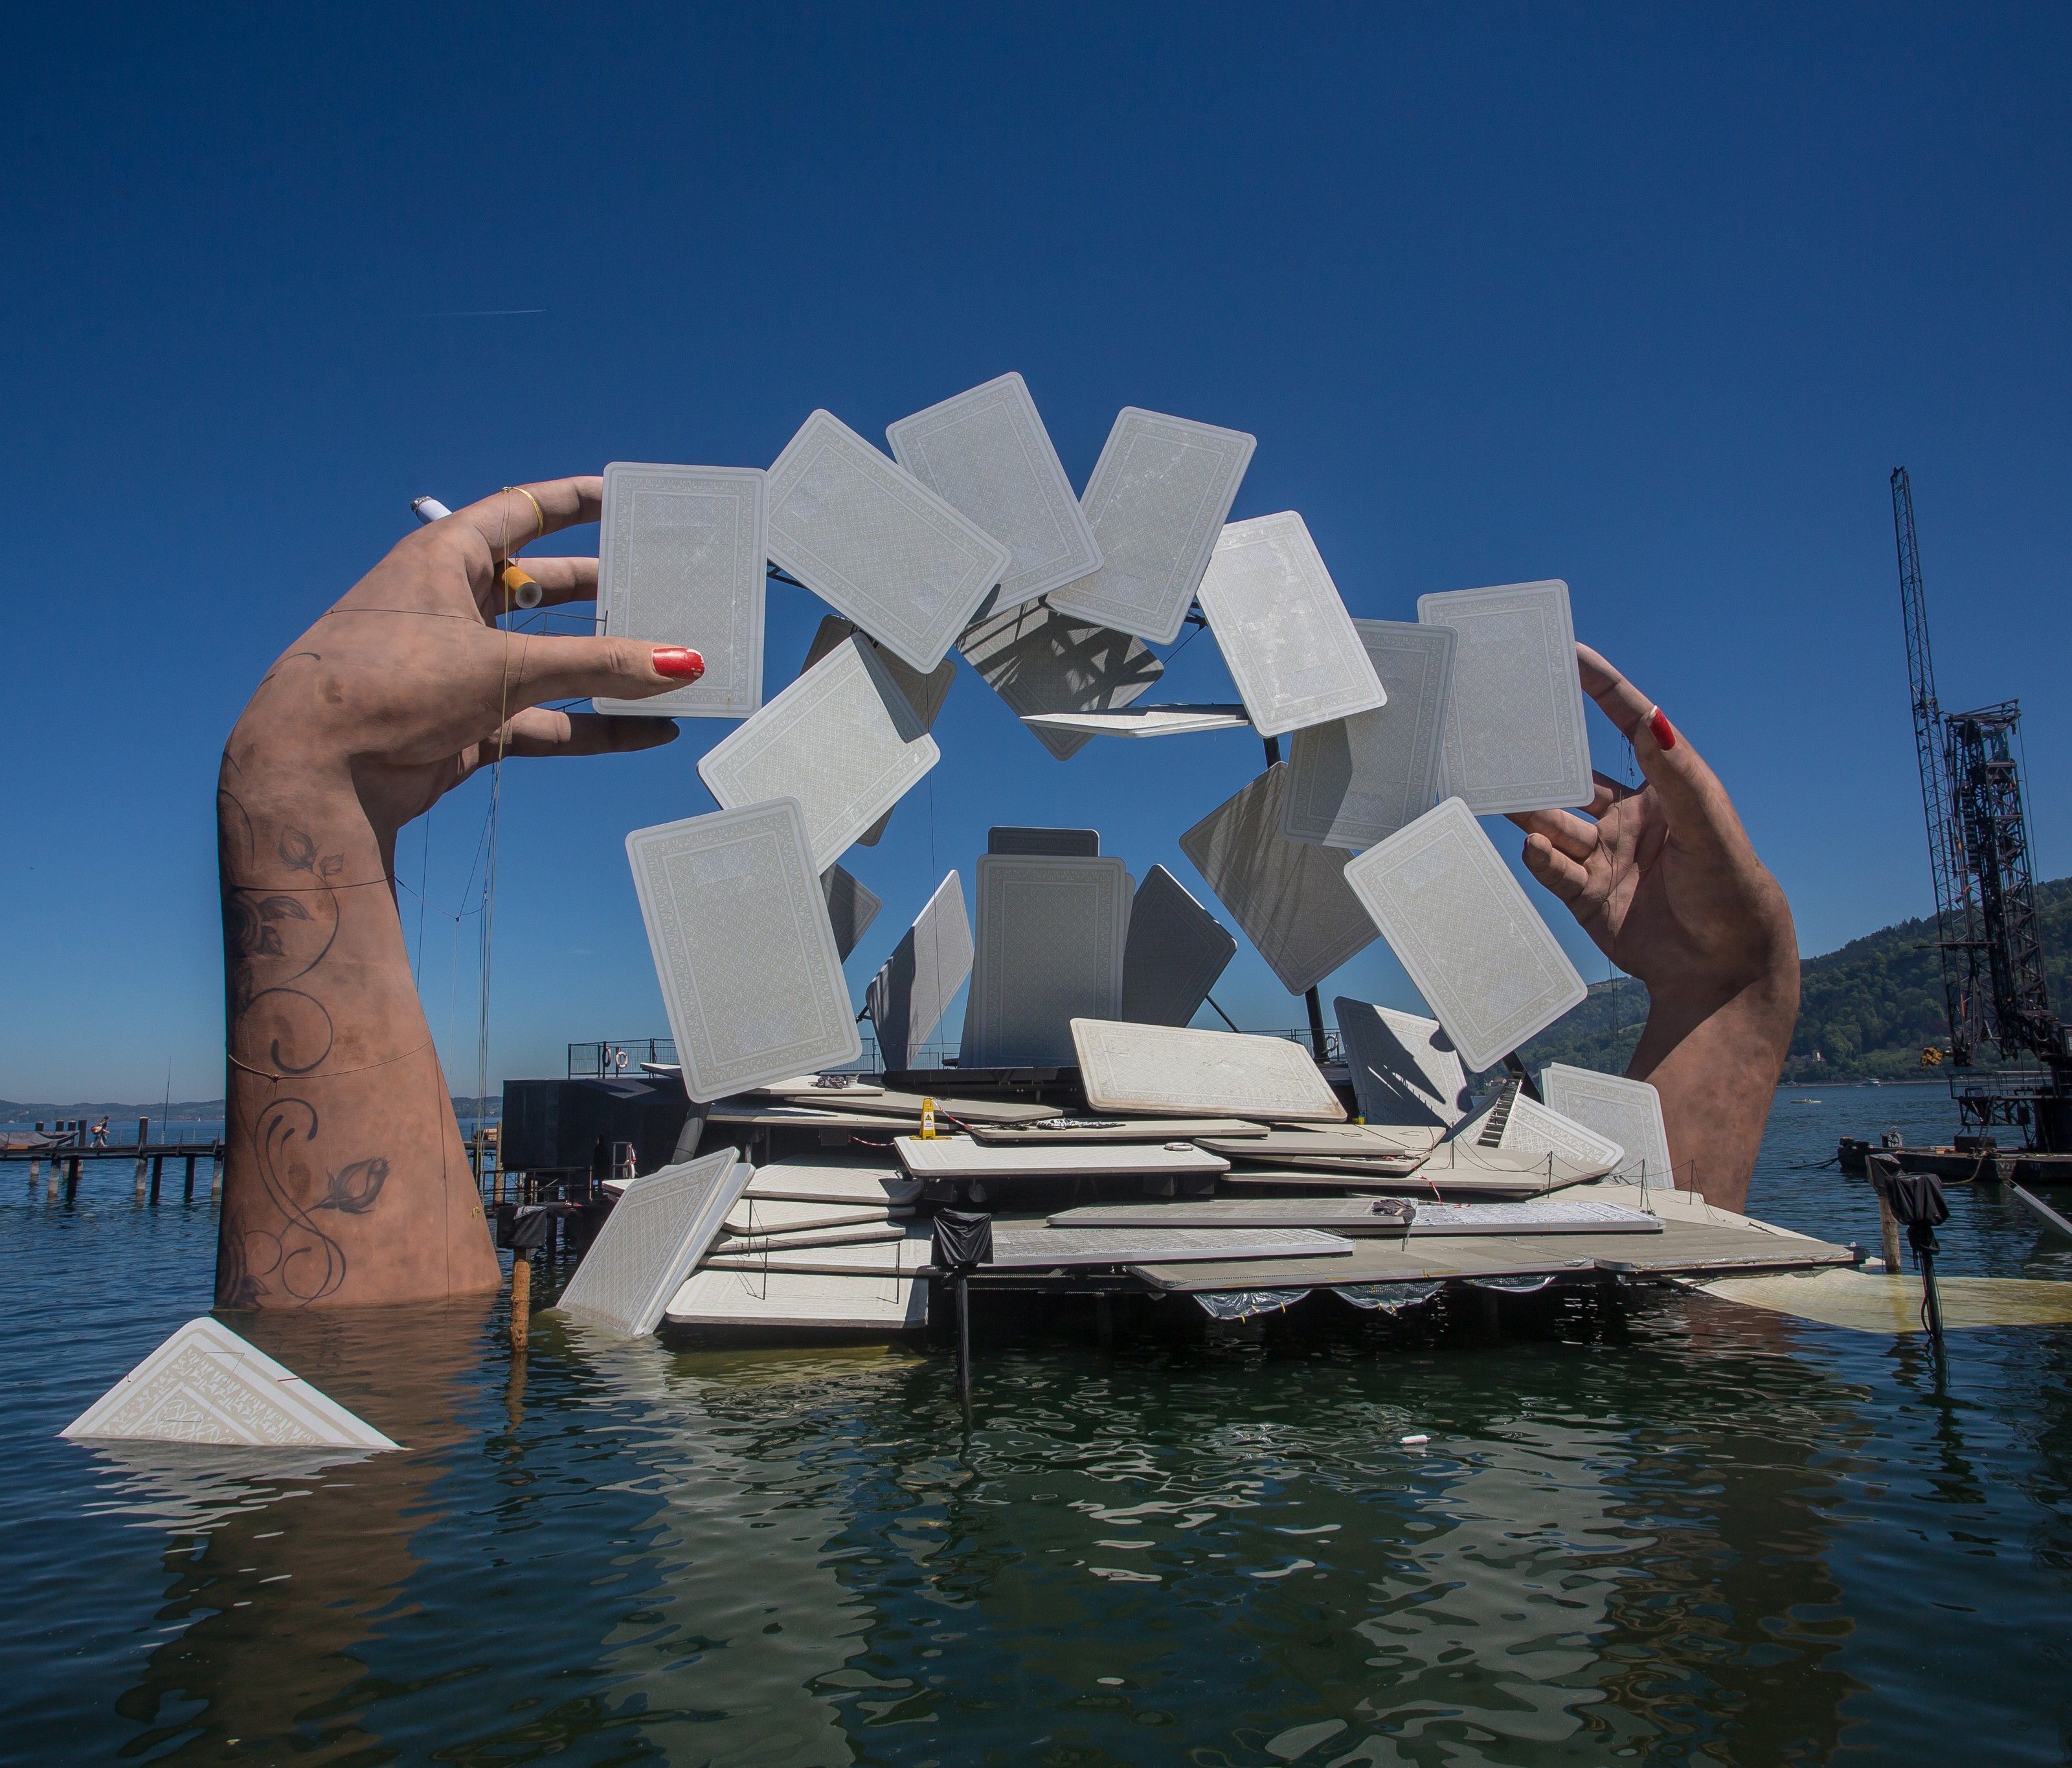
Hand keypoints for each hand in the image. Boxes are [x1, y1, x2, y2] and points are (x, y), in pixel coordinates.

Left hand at [240, 479, 697, 864]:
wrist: (316, 773)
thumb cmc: (391, 685)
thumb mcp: (503, 666)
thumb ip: (597, 666)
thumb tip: (683, 662)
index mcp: (444, 560)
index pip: (519, 512)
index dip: (571, 501)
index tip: (623, 497)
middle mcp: (451, 607)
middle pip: (541, 587)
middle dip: (600, 590)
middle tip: (657, 583)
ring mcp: (458, 667)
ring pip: (548, 659)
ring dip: (604, 665)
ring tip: (666, 662)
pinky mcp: (467, 723)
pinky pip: (546, 719)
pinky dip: (594, 725)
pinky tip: (647, 731)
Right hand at [1508, 645, 1798, 1208]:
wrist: (1725, 973)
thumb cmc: (1734, 892)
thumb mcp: (1710, 826)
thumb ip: (1677, 774)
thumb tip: (1652, 719)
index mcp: (1667, 791)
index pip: (1629, 725)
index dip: (1602, 689)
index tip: (1570, 654)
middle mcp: (1633, 819)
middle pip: (1575, 774)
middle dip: (1543, 752)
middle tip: (1505, 725)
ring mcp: (1606, 857)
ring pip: (1553, 820)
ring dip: (1526, 805)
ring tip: (1494, 786)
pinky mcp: (1588, 896)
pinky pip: (1553, 869)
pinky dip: (1539, 859)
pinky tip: (1533, 847)